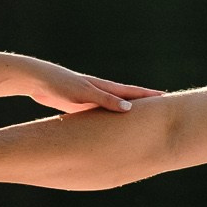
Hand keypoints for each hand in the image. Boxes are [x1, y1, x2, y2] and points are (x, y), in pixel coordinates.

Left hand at [20, 60, 158, 114]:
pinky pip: (101, 115)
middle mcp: (101, 92)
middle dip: (144, 104)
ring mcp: (92, 99)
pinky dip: (110, 119)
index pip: (133, 93)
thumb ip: (106, 101)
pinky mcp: (81, 105)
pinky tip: (111, 127)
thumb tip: (129, 108)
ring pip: (115, 108)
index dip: (150, 97)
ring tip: (143, 119)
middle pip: (128, 99)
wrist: (38, 80)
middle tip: (163, 109)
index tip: (168, 99)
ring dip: (129, 112)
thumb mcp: (84, 94)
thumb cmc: (60, 85)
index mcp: (105, 88)